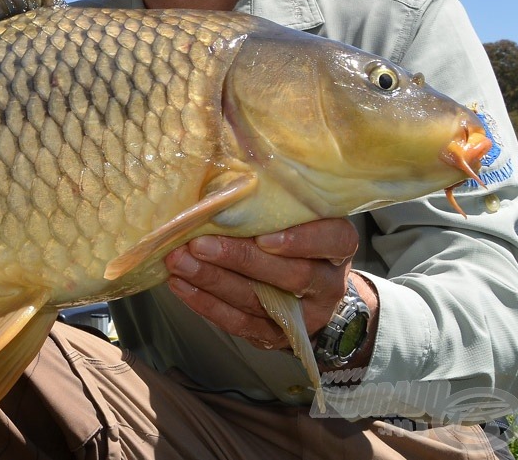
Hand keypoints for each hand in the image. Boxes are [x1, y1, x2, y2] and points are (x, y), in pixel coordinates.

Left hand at [164, 218, 358, 349]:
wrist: (309, 293)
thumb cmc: (292, 236)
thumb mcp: (295, 215)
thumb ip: (272, 202)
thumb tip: (220, 182)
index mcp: (338, 246)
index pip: (335, 241)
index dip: (303, 241)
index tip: (265, 236)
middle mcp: (327, 283)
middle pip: (291, 275)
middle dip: (241, 259)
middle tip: (199, 244)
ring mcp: (303, 314)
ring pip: (259, 300)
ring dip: (214, 280)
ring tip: (179, 262)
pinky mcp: (275, 335)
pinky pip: (239, 323)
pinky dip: (206, 304)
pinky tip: (181, 285)